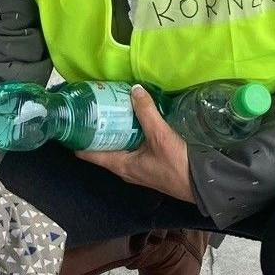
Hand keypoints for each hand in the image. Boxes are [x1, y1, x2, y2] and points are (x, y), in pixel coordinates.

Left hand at [78, 85, 193, 202]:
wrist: (202, 185)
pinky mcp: (149, 163)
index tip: (72, 121)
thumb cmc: (177, 165)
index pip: (88, 154)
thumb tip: (134, 89)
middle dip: (97, 129)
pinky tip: (134, 119)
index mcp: (120, 165)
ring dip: (114, 130)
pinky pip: (131, 146)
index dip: (78, 139)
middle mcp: (124, 168)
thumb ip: (146, 112)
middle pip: (102, 148)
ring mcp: (137, 167)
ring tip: (110, 108)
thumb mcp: (160, 135)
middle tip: (93, 107)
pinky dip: (128, 133)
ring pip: (118, 146)